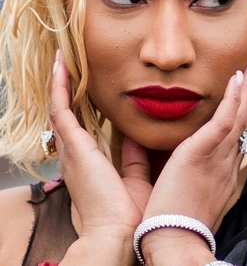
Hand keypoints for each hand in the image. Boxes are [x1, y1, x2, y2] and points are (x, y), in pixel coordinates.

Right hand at [49, 50, 151, 262]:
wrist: (120, 234)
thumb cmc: (130, 215)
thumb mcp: (135, 179)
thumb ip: (135, 160)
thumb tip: (139, 139)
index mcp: (89, 163)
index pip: (81, 127)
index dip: (80, 105)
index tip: (85, 85)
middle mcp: (75, 155)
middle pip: (66, 114)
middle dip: (66, 89)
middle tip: (70, 64)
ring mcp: (72, 150)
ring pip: (61, 108)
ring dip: (61, 82)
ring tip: (63, 59)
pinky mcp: (74, 147)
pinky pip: (62, 110)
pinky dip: (60, 87)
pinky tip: (62, 66)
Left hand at [140, 64, 246, 262]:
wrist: (174, 242)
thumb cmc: (171, 224)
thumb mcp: (174, 193)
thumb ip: (163, 167)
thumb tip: (143, 144)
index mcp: (221, 175)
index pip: (233, 140)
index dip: (239, 117)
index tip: (240, 101)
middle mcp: (226, 164)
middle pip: (242, 125)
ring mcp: (218, 158)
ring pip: (238, 118)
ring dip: (245, 92)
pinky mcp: (202, 153)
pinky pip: (225, 121)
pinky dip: (233, 99)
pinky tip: (237, 81)